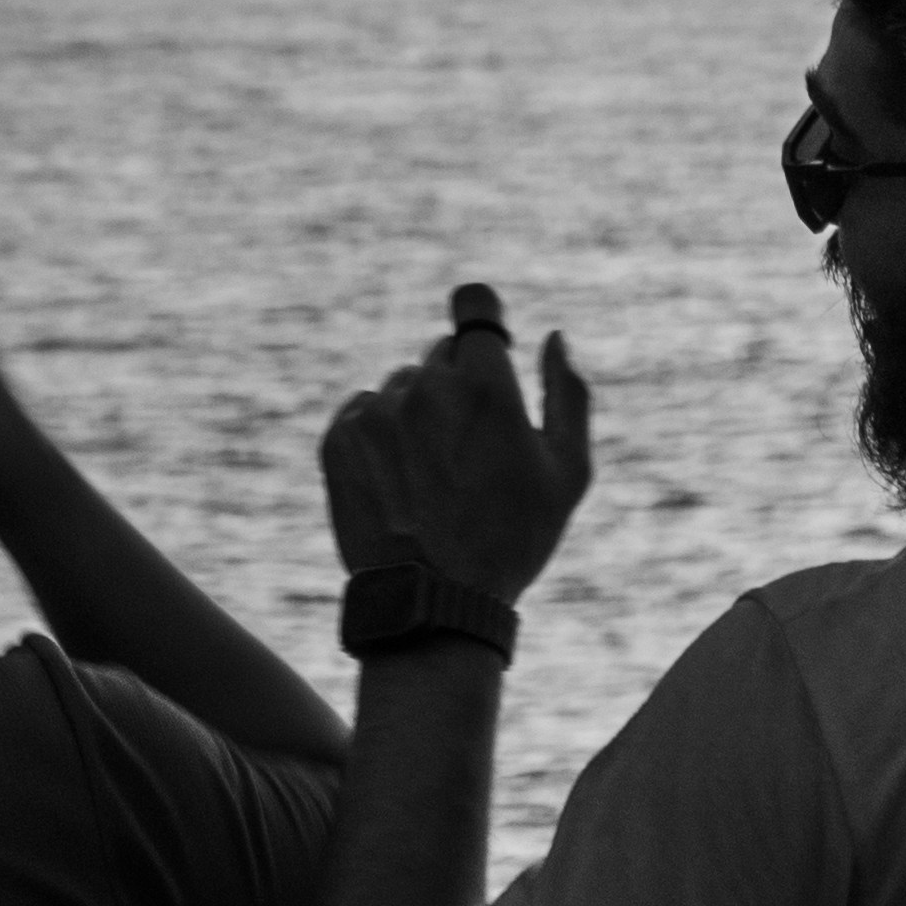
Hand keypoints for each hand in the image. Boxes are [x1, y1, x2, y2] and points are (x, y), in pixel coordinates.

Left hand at [319, 284, 590, 598]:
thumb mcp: (566, 473)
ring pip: (401, 387)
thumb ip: (567, 394)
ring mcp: (376, 412)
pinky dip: (379, 437)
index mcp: (485, 385)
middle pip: (440, 354)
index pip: (473, 302)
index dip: (481, 318)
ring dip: (417, 415)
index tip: (485, 344)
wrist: (433, 603)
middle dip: (458, 387)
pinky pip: (362, 412)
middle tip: (470, 451)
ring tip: (433, 479)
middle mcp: (425, 386)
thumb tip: (553, 336)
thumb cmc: (512, 540)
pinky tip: (400, 483)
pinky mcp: (338, 439)